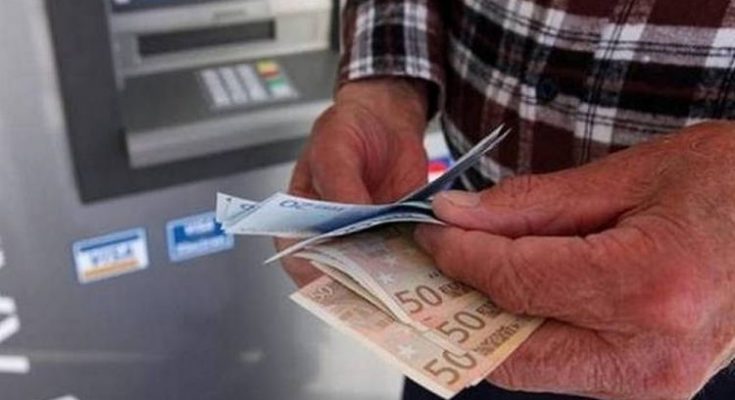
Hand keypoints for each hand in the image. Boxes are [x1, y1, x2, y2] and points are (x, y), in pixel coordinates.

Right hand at [279, 78, 430, 286]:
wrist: (387, 118)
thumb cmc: (347, 129)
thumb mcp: (334, 148)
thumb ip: (339, 184)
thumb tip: (350, 218)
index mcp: (301, 219)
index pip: (298, 258)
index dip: (314, 276)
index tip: (337, 280)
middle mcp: (331, 236)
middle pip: (338, 272)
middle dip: (357, 281)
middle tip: (377, 285)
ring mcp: (365, 239)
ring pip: (373, 271)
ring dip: (389, 277)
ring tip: (404, 279)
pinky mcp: (396, 235)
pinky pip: (404, 255)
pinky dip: (414, 260)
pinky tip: (426, 259)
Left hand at [415, 122, 734, 398]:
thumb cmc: (727, 184)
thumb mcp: (627, 175)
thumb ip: (530, 204)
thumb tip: (456, 216)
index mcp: (649, 287)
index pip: (515, 283)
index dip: (459, 255)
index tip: (430, 232)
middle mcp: (650, 353)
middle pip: (512, 349)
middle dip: (464, 302)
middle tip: (439, 258)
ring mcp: (653, 382)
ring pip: (532, 366)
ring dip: (492, 321)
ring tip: (476, 269)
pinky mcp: (651, 385)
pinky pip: (563, 367)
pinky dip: (529, 332)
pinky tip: (520, 292)